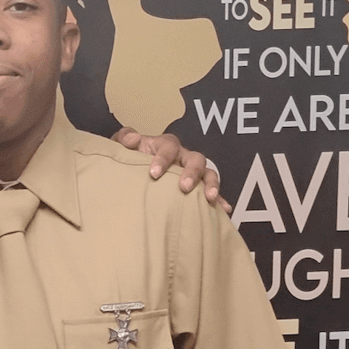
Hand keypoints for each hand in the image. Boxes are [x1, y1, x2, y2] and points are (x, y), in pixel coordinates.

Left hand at [112, 127, 231, 212]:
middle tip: (184, 187)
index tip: (154, 173)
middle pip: (195, 159)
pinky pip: (211, 191)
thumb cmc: (132, 156)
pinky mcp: (198, 186)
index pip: (168, 148)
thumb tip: (131, 138)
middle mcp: (183, 156)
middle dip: (191, 172)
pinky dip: (219, 199)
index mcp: (166, 145)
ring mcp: (193, 171)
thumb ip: (125, 139)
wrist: (134, 168)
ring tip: (210, 197)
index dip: (162, 159)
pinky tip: (224, 209)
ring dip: (211, 184)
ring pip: (208, 173)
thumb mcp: (124, 145)